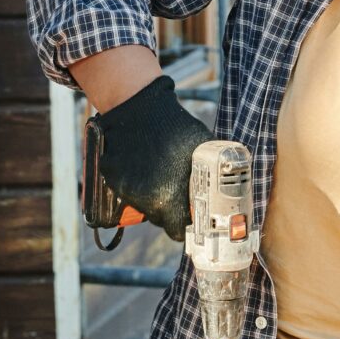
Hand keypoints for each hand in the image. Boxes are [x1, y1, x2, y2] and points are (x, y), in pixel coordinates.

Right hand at [94, 73, 208, 240]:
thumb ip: (213, 172)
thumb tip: (226, 186)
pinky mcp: (113, 179)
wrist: (139, 107)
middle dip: (168, 209)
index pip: (177, 230)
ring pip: (142, 205)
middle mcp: (145, 201)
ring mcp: (125, 190)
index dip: (184, 224)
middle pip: (159, 219)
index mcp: (168, 199)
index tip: (188, 216)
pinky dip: (134, 183)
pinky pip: (126, 190)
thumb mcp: (203, 148)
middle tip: (175, 191)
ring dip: (151, 196)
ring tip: (159, 173)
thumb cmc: (175, 127)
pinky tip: (143, 166)